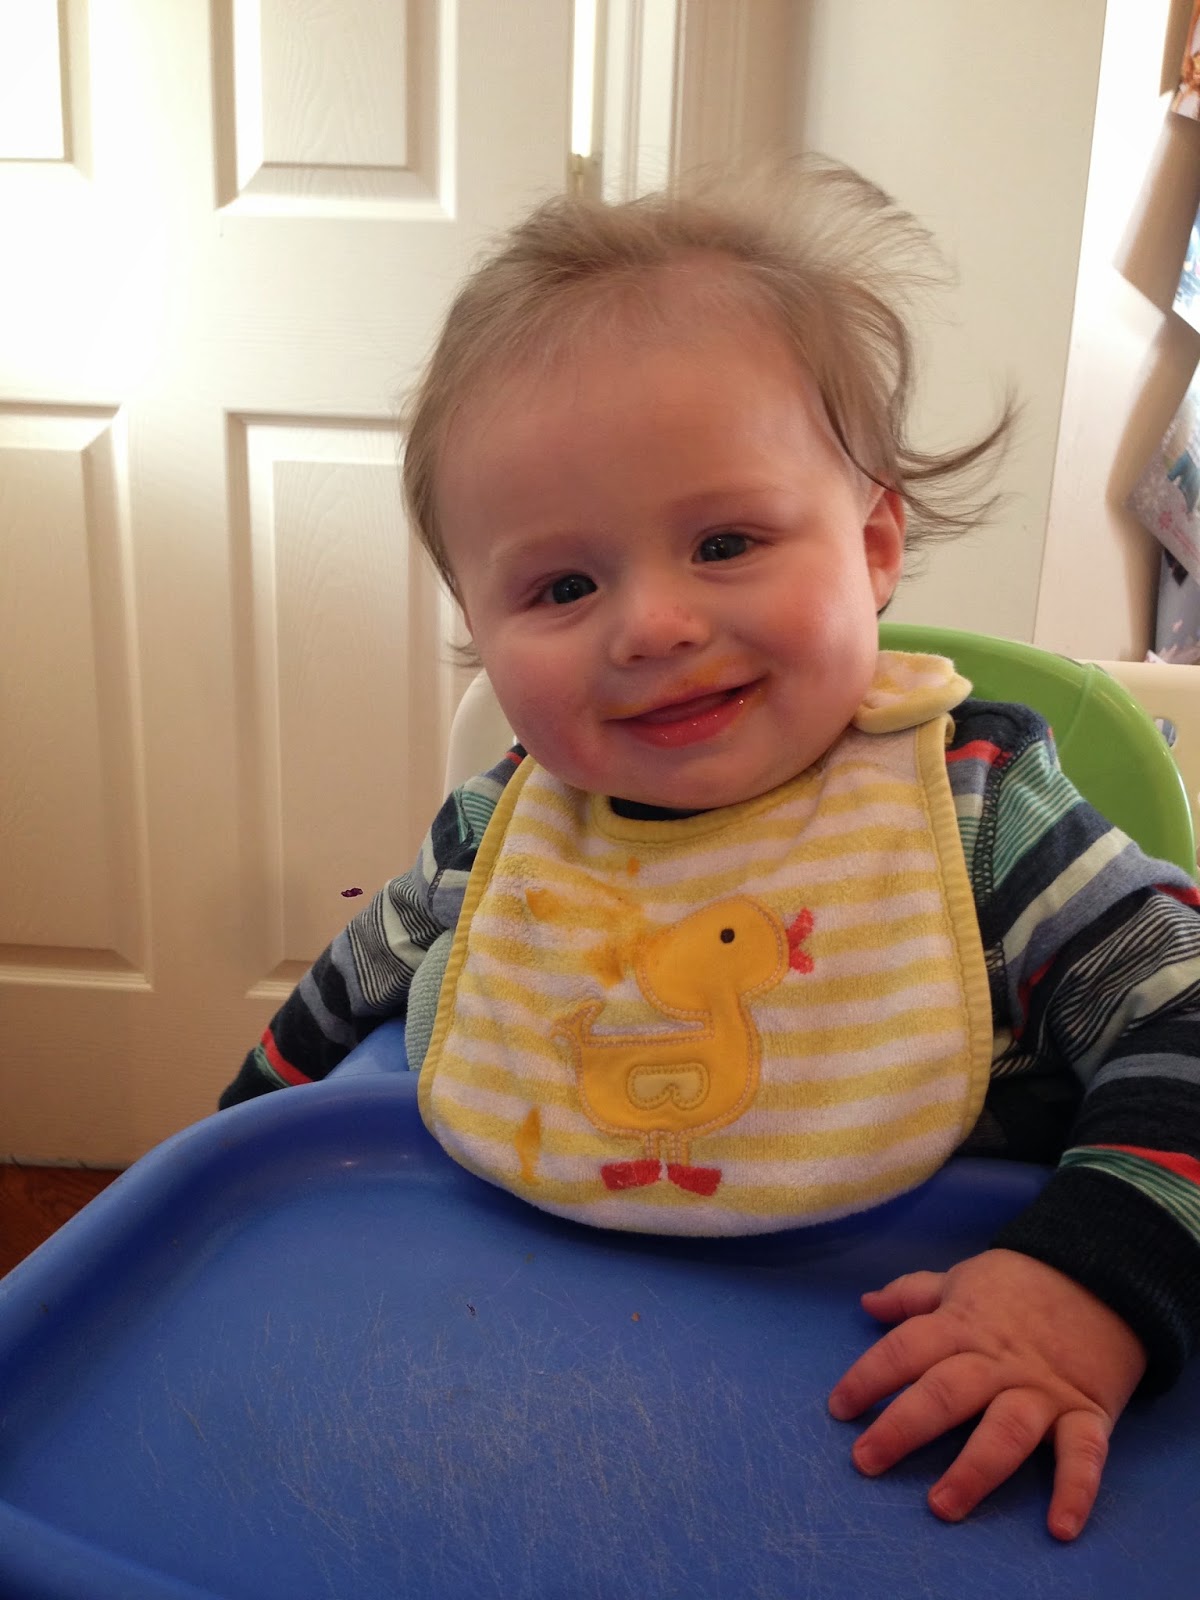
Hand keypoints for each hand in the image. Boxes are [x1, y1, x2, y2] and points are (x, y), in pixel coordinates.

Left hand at [827, 1248, 1146, 1540]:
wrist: (1103, 1276)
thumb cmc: (1021, 1286)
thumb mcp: (963, 1279)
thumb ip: (914, 1294)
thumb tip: (867, 1303)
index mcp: (961, 1325)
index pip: (906, 1349)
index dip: (869, 1376)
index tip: (839, 1407)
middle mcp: (997, 1362)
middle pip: (945, 1393)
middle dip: (903, 1428)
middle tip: (865, 1462)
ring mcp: (1042, 1390)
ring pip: (1004, 1431)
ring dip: (973, 1470)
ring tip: (941, 1506)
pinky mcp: (1087, 1413)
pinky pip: (1083, 1455)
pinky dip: (1076, 1491)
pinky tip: (1060, 1527)